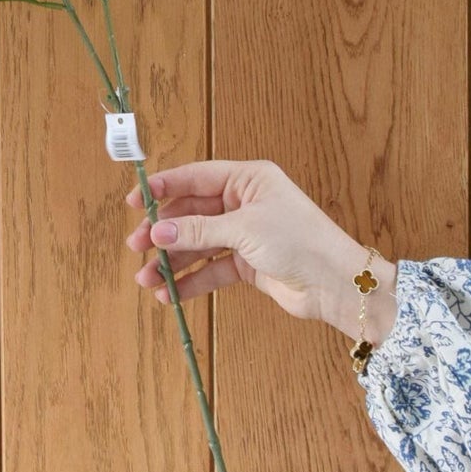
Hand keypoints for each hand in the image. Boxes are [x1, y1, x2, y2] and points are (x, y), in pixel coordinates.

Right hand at [125, 158, 397, 345]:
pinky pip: (210, 269)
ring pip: (198, 244)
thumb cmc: (300, 241)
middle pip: (192, 213)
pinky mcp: (248, 263)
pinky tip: (170, 294)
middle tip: (135, 246)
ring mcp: (245, 234)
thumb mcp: (244, 229)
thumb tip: (158, 233)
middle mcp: (244, 203)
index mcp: (248, 180)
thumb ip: (198, 230)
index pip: (196, 178)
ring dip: (172, 261)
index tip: (135, 201)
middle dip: (164, 232)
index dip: (164, 187)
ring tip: (147, 279)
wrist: (335, 284)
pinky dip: (190, 280)